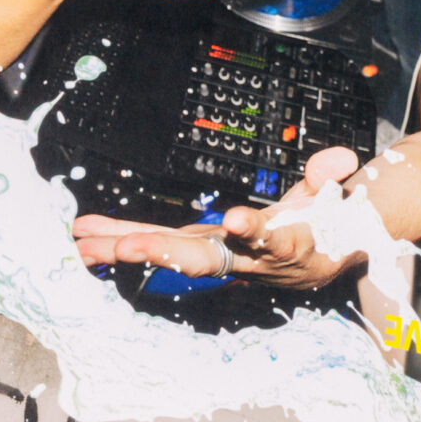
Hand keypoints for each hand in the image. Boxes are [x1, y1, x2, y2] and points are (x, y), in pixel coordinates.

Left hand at [73, 146, 363, 287]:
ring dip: (127, 249)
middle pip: (205, 258)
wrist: (321, 260)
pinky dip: (119, 239)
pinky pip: (157, 243)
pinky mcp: (198, 247)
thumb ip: (331, 176)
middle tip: (129, 248)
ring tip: (84, 246)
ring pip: (170, 254)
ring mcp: (217, 255)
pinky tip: (84, 237)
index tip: (237, 222)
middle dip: (165, 252)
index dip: (253, 232)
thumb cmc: (327, 226)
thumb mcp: (336, 200)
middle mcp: (244, 259)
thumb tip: (337, 161)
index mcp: (284, 246)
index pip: (271, 239)